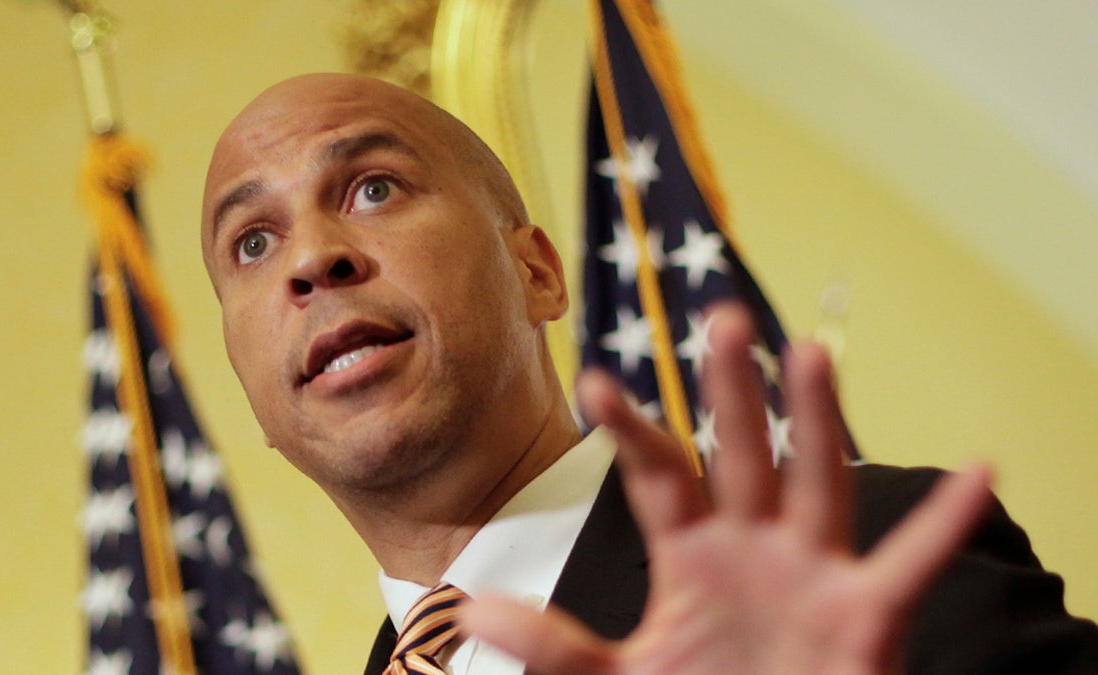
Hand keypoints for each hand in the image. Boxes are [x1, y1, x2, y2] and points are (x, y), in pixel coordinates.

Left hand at [460, 305, 993, 673]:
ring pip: (815, 481)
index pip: (659, 474)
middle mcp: (752, 546)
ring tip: (811, 350)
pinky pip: (911, 563)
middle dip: (730, 391)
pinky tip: (980, 471)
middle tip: (720, 316)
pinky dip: (945, 524)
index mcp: (690, 552)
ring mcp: (810, 574)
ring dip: (816, 420)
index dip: (632, 429)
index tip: (597, 382)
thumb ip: (553, 646)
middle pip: (740, 454)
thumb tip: (470, 609)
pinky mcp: (864, 615)